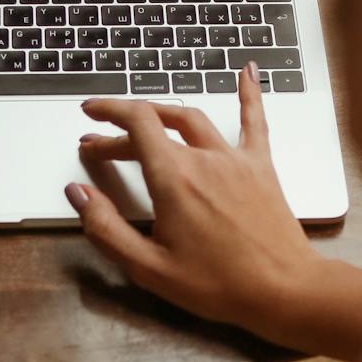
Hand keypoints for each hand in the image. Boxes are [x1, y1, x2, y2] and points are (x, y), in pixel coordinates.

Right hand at [65, 64, 331, 339]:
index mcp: (174, 179)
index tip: (90, 116)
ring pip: (194, 119)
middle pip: (158, 125)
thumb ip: (106, 227)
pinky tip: (249, 71)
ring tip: (146, 118)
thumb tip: (78, 193)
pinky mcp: (261, 167)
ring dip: (165, 113)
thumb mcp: (148, 266)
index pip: (135, 124)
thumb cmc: (219, 285)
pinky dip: (249, 94)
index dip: (108, 113)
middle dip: (124, 128)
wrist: (283, 290)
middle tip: (102, 142)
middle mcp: (204, 159)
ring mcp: (235, 159)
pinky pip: (254, 122)